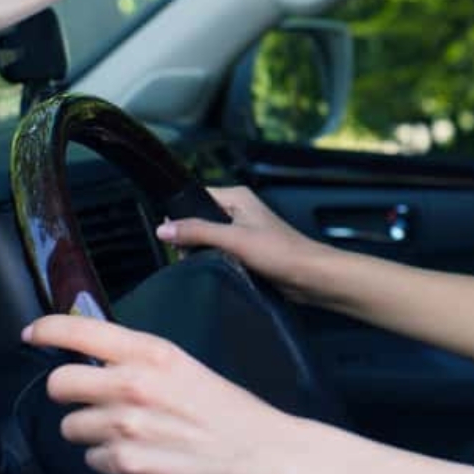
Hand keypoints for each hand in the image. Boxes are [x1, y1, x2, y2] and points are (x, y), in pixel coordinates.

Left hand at [22, 315, 316, 473]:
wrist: (260, 454)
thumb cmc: (231, 412)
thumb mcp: (187, 368)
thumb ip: (144, 362)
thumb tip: (103, 361)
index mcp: (154, 354)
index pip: (81, 331)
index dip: (48, 330)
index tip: (33, 332)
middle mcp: (134, 385)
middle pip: (60, 384)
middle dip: (69, 393)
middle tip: (89, 398)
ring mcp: (128, 426)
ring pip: (71, 427)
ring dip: (90, 431)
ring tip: (125, 432)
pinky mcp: (128, 464)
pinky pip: (91, 460)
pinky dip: (108, 460)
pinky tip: (138, 453)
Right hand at [157, 186, 326, 302]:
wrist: (309, 276)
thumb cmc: (282, 253)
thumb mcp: (234, 239)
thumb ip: (197, 232)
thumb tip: (164, 229)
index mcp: (237, 197)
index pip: (195, 197)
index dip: (180, 215)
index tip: (170, 234)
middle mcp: (240, 210)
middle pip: (198, 219)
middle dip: (190, 238)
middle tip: (190, 254)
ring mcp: (243, 231)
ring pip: (208, 239)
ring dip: (203, 252)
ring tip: (209, 262)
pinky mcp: (247, 250)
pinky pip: (220, 253)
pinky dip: (215, 261)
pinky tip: (218, 270)